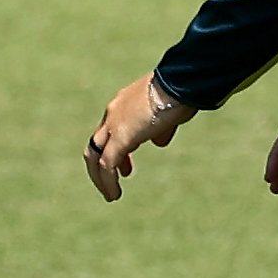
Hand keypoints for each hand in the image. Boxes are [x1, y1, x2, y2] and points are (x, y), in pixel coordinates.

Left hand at [82, 72, 189, 200]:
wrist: (179, 83)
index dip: (117, 150)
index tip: (126, 168)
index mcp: (125, 104)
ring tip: (111, 195)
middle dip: (102, 165)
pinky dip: (107, 182)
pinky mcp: (120, 137)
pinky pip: (107, 165)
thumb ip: (161, 128)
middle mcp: (113, 112)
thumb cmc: (180, 93)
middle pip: (97, 143)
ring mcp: (114, 124)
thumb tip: (158, 142)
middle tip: (112, 181)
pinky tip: (114, 195)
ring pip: (96, 156)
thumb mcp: (169, 112)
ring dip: (101, 178)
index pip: (112, 129)